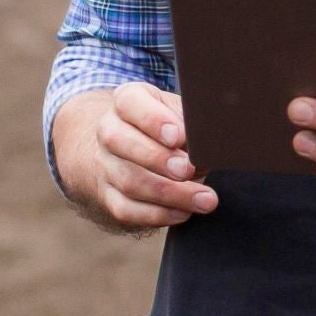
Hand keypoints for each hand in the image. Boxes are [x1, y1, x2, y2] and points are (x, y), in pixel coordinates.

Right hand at [54, 83, 216, 233]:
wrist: (126, 146)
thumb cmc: (164, 125)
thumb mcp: (177, 111)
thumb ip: (191, 122)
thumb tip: (210, 144)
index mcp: (128, 101)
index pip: (130, 103)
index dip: (153, 120)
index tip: (178, 136)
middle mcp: (109, 130)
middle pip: (120, 142)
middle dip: (158, 159)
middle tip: (189, 169)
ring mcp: (105, 165)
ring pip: (129, 181)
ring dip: (170, 194)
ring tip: (205, 199)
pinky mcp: (108, 196)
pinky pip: (127, 210)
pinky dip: (158, 215)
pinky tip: (184, 212)